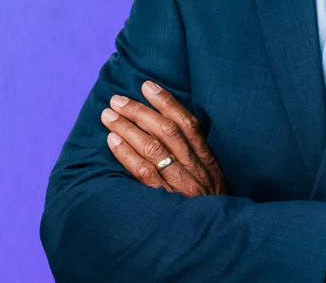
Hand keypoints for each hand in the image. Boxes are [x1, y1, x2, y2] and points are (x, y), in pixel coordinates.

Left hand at [100, 80, 227, 196]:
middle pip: (167, 131)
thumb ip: (197, 155)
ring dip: (128, 128)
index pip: (188, 123)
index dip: (167, 102)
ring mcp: (180, 184)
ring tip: (108, 116)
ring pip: (153, 148)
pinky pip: (144, 173)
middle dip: (140, 111)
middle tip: (118, 100)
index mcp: (207, 160)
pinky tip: (112, 141)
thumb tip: (172, 125)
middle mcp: (195, 169)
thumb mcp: (212, 178)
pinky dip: (127, 154)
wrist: (217, 239)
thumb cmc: (210, 206)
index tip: (148, 85)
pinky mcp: (164, 200)